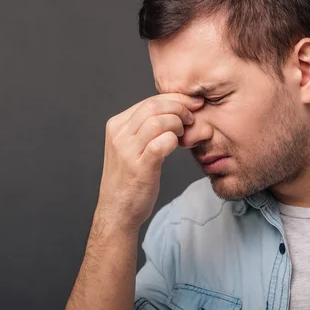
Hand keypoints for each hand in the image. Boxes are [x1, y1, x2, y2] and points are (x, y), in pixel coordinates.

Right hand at [94, 93, 203, 230]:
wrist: (117, 211)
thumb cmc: (130, 179)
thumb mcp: (132, 146)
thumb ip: (147, 127)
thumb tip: (177, 110)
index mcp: (117, 125)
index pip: (149, 101)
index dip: (175, 99)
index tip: (193, 103)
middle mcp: (119, 134)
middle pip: (155, 106)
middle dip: (180, 107)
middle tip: (193, 117)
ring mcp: (127, 150)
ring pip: (160, 121)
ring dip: (179, 124)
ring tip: (184, 134)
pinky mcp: (139, 166)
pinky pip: (163, 143)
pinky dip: (175, 140)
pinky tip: (178, 146)